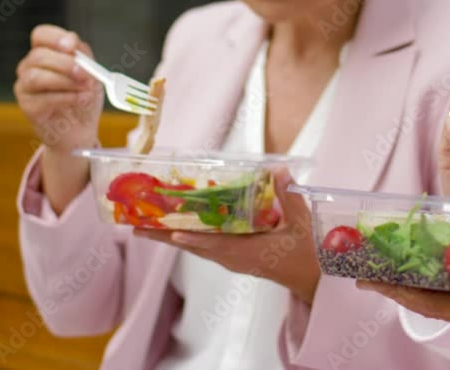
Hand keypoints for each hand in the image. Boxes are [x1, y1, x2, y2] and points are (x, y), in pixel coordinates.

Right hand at [14, 24, 103, 154]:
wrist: (82, 127)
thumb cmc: (84, 95)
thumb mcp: (91, 71)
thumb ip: (83, 56)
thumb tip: (73, 47)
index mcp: (46, 51)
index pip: (41, 35)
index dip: (55, 38)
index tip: (71, 47)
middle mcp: (30, 66)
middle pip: (39, 56)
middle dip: (65, 63)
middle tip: (84, 73)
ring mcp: (25, 86)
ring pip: (35, 76)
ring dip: (65, 81)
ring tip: (85, 88)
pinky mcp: (27, 106)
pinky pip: (42, 99)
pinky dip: (66, 98)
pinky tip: (81, 99)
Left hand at [134, 168, 320, 304]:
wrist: (312, 279)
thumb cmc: (307, 254)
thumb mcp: (301, 223)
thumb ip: (288, 196)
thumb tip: (276, 170)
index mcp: (250, 252)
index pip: (217, 245)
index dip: (195, 239)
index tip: (174, 233)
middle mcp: (234, 258)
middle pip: (195, 246)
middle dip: (166, 236)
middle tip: (137, 226)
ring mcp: (232, 259)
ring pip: (196, 247)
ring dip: (171, 236)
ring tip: (145, 225)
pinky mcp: (234, 257)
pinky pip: (205, 247)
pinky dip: (188, 237)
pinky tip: (175, 227)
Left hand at [358, 214, 449, 367]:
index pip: (434, 303)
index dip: (399, 292)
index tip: (370, 279)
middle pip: (430, 301)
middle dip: (397, 286)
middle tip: (367, 266)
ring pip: (444, 299)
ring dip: (417, 283)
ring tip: (392, 262)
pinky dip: (443, 281)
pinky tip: (439, 264)